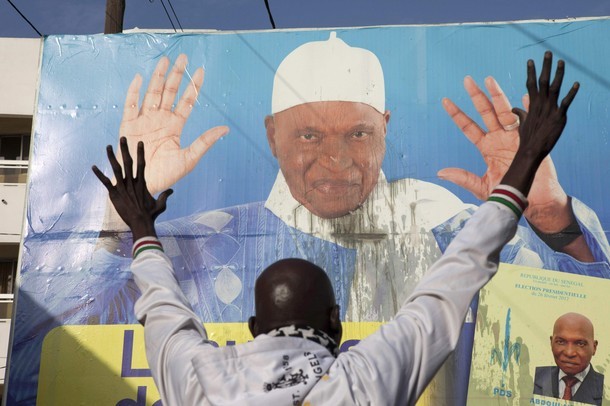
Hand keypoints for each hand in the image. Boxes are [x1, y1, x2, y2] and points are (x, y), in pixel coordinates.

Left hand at [93, 137, 172, 240]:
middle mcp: (132, 182)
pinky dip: (99, 174)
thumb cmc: (151, 215)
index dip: (140, 153)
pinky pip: (105, 182)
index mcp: (142, 183)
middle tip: (123, 137)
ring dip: (112, 157)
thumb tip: (171, 190)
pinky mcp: (114, 194)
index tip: (140, 142)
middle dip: (126, 149)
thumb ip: (165, 195)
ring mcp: (122, 188)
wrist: (141, 223)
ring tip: (109, 146)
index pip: (141, 164)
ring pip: (116, 169)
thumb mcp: (161, 204)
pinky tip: (93, 167)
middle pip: (128, 162)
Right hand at [119, 54, 228, 194]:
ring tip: (165, 60)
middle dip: (176, 74)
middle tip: (182, 57)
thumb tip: (225, 129)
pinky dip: (134, 92)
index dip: (193, 86)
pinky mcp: (128, 126)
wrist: (141, 186)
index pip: (186, 101)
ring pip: (152, 93)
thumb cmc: (165, 176)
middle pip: (169, 92)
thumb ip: (205, 142)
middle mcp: (160, 119)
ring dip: (158, 77)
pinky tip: (140, 78)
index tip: (201, 70)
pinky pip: (130, 105)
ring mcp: (144, 121)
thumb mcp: (189, 159)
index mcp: (174, 126)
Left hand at [439, 60, 575, 230]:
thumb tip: (440, 172)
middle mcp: (499, 138)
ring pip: (504, 111)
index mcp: (486, 148)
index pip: (468, 127)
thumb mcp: (481, 187)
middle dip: (476, 96)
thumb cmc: (506, 195)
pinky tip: (524, 93)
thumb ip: (462, 178)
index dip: (457, 114)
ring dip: (497, 95)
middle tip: (467, 80)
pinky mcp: (530, 140)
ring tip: (489, 79)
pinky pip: (529, 119)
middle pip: (485, 113)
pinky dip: (527, 106)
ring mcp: (515, 137)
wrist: (532, 200)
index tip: (445, 100)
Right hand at [512, 51, 578, 164]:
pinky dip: (571, 94)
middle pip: (542, 81)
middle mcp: (540, 104)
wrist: (531, 150)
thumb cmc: (527, 138)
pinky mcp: (559, 117)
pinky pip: (566, 103)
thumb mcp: (522, 124)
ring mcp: (550, 110)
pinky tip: (577, 84)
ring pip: (554, 88)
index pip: (530, 84)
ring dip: (558, 74)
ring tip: (561, 61)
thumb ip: (521, 113)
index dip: (531, 72)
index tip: (530, 61)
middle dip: (545, 66)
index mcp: (532, 105)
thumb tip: (515, 108)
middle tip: (548, 52)